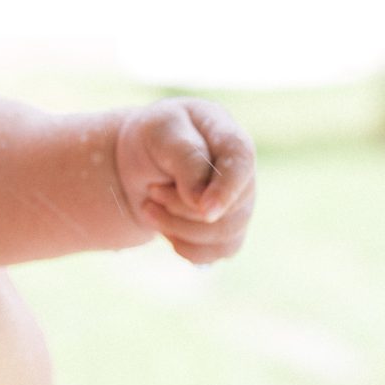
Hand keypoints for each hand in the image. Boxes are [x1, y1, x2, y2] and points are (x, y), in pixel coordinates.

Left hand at [114, 98, 253, 263]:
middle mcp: (244, 175)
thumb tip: (202, 202)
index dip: (225, 190)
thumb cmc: (152, 139)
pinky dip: (184, 245)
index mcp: (230, 139)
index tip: (204, 211)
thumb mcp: (159, 132)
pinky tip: (166, 228)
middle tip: (152, 190)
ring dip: (177, 226)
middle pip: (232, 207)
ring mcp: (240, 205)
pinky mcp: (229, 231)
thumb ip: (185, 157)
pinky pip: (216, 252)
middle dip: (181, 206)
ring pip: (224, 234)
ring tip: (149, 206)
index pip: (242, 162)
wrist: (140, 162)